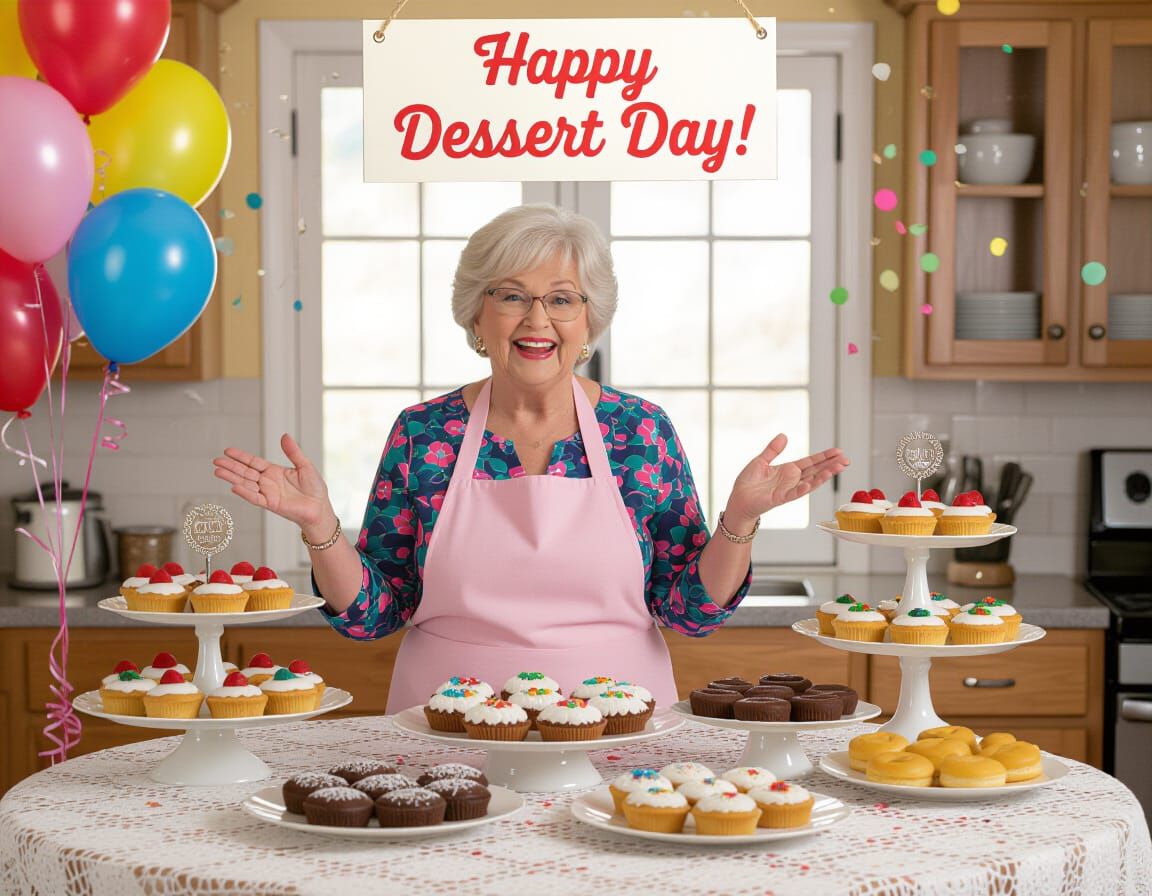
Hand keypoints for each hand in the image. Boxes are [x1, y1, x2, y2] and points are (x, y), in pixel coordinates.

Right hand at [212, 434, 332, 530]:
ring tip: (218, 472)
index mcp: (274, 472)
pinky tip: (234, 486)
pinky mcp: (271, 504)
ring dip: (232, 478)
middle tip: (216, 461)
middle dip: (230, 467)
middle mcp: (268, 482)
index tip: (227, 451)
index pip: (253, 462)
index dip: (241, 457)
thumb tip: (285, 435)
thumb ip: (293, 452)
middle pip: (245, 472)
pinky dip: (245, 492)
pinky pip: (255, 497)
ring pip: (246, 484)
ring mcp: (268, 493)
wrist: (320, 507)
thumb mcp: (305, 465)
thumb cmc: (315, 488)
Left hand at [724, 434, 848, 525]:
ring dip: (823, 476)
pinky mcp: (779, 498)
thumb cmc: (748, 484)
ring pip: (810, 482)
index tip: (838, 451)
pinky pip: (793, 494)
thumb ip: (773, 450)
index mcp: (788, 470)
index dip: (824, 457)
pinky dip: (802, 489)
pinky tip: (811, 483)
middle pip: (815, 471)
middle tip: (846, 460)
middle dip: (831, 465)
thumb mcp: (760, 461)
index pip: (810, 462)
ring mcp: (787, 490)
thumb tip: (783, 435)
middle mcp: (792, 480)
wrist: (738, 500)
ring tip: (837, 468)